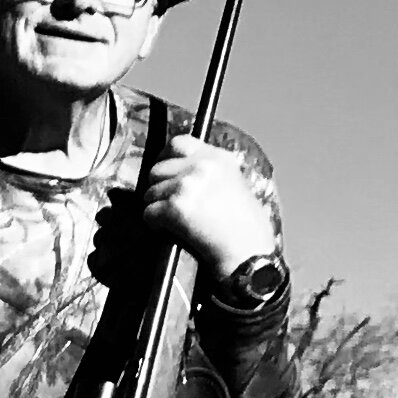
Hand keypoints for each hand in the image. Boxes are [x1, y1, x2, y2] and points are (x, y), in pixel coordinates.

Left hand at [136, 143, 278, 278]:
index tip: (165, 172)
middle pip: (157, 169)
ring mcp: (187, 185)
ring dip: (157, 207)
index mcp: (218, 158)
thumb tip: (176, 169)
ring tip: (176, 220)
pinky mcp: (175, 207)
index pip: (178, 143)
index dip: (166, 158)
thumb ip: (207, 171)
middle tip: (169, 204)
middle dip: (159, 188)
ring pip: (150, 192)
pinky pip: (148, 213)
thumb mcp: (234, 184)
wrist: (248, 254)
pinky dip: (154, 224)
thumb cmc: (245, 226)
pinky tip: (170, 230)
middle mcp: (201, 166)